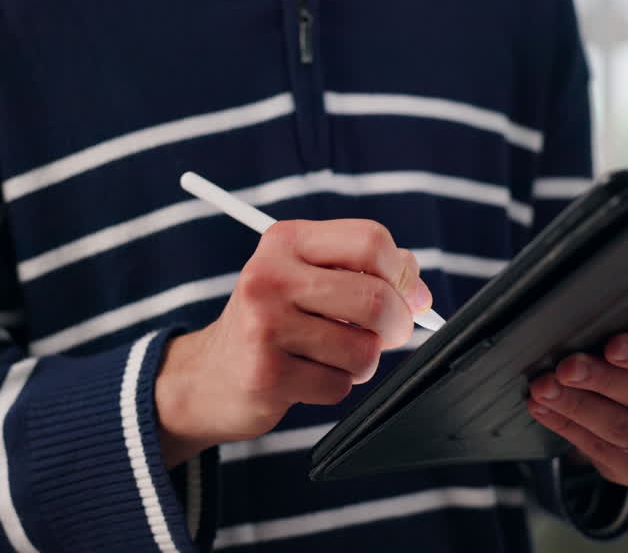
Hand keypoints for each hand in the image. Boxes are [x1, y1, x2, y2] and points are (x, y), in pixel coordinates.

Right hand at [155, 219, 432, 467]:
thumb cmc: (273, 321)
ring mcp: (264, 325)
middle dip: (396, 325)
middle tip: (388, 335)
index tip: (408, 295)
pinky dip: (335, 386)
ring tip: (332, 356)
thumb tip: (419, 293)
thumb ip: (365, 272)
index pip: (371, 241)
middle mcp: (269, 275)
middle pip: (374, 297)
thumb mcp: (308, 279)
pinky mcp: (265, 374)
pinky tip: (306, 376)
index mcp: (285, 240)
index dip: (402, 273)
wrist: (208, 375)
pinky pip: (339, 385)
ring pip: (362, 349)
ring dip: (361, 361)